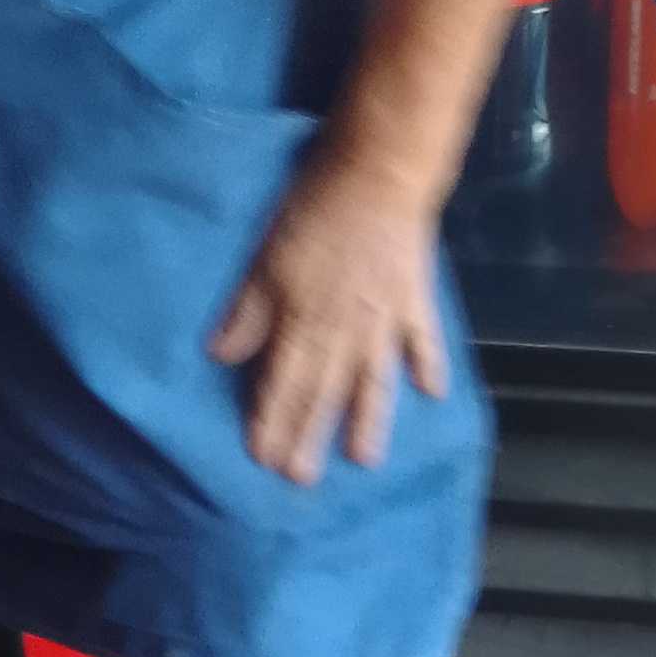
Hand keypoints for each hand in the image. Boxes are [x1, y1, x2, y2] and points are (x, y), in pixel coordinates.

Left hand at [211, 153, 450, 485]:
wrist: (380, 176)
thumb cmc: (313, 212)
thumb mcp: (267, 259)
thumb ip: (248, 312)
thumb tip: (222, 356)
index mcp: (304, 323)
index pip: (282, 384)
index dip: (270, 421)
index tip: (262, 458)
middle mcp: (345, 334)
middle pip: (323, 393)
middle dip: (309, 437)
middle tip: (301, 480)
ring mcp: (385, 322)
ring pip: (373, 383)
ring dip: (368, 423)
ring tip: (364, 461)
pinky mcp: (415, 301)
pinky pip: (424, 342)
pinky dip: (430, 367)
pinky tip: (433, 395)